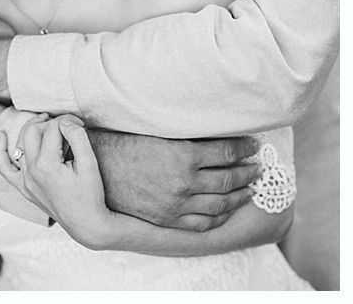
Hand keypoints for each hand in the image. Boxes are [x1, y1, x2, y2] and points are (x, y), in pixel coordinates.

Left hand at [0, 113, 111, 248]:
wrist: (87, 224)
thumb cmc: (91, 195)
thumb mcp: (90, 164)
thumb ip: (78, 137)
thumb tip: (65, 122)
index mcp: (46, 165)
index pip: (52, 129)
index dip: (68, 121)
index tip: (80, 125)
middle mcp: (31, 172)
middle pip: (33, 132)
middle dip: (48, 123)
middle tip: (65, 125)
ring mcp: (25, 181)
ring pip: (20, 144)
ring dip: (31, 130)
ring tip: (45, 122)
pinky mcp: (24, 188)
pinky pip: (5, 168)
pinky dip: (1, 152)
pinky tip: (1, 137)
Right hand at [88, 130, 260, 230]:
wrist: (97, 167)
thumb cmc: (124, 142)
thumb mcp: (157, 131)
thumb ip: (187, 135)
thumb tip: (216, 133)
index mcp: (183, 154)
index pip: (227, 152)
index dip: (244, 148)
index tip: (253, 146)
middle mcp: (184, 182)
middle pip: (229, 179)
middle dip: (248, 172)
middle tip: (257, 167)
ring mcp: (177, 204)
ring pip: (221, 203)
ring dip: (240, 195)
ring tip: (250, 188)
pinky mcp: (168, 218)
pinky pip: (203, 222)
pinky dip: (220, 217)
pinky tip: (227, 209)